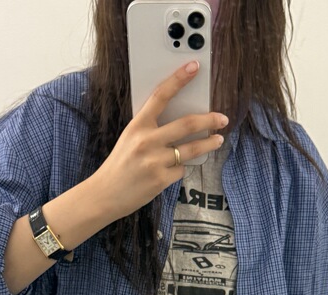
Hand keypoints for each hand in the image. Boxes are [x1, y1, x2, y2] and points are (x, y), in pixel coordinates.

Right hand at [92, 60, 227, 221]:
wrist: (105, 194)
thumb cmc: (119, 165)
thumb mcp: (130, 139)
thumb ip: (150, 129)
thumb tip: (180, 123)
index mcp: (137, 126)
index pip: (161, 96)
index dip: (178, 79)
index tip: (194, 67)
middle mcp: (146, 141)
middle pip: (187, 124)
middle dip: (209, 120)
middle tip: (222, 118)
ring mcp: (155, 161)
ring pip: (191, 149)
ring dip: (208, 143)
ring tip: (217, 140)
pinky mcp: (161, 180)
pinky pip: (181, 170)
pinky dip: (181, 168)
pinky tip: (173, 170)